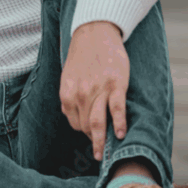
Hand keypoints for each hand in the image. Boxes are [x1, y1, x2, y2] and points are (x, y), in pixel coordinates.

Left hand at [60, 20, 129, 159]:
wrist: (94, 32)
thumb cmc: (82, 56)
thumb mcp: (68, 76)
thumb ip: (71, 95)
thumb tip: (73, 114)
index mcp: (67, 92)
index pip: (74, 122)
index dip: (82, 131)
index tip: (90, 137)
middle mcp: (80, 94)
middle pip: (85, 126)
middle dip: (92, 140)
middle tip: (99, 153)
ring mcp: (98, 90)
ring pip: (98, 122)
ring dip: (101, 141)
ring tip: (105, 155)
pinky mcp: (115, 85)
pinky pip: (117, 110)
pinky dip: (119, 124)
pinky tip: (121, 135)